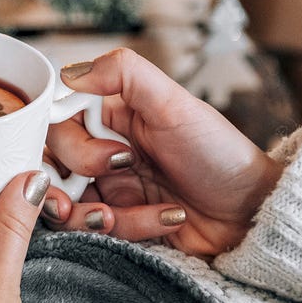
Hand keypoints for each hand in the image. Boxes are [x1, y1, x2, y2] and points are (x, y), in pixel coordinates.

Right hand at [43, 48, 283, 255]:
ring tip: (115, 215)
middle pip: (52, 161)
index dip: (63, 134)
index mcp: (110, 117)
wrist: (249, 212)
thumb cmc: (218, 154)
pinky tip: (165, 218)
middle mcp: (101, 151)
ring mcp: (107, 189)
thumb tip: (70, 72)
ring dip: (88, 213)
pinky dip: (129, 227)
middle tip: (119, 168)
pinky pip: (95, 230)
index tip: (85, 143)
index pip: (58, 119)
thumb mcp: (175, 103)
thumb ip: (124, 74)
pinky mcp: (116, 222)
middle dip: (79, 170)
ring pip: (64, 202)